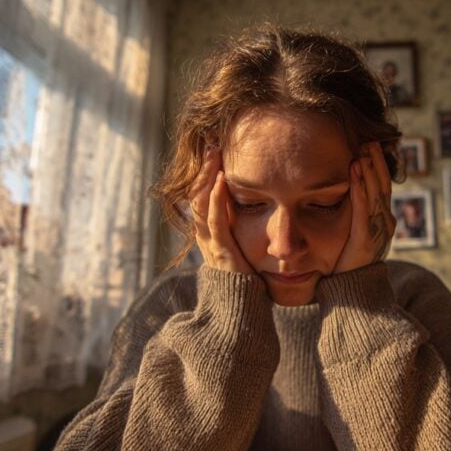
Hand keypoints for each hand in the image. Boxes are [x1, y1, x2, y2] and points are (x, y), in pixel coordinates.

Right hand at [189, 149, 252, 272]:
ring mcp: (209, 242)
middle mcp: (204, 234)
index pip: (201, 194)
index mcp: (208, 231)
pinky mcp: (220, 251)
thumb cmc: (246, 278)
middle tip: (212, 142)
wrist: (240, 308)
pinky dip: (216, 198)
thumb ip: (241, 227)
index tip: (215, 149)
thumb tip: (255, 204)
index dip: (205, 171)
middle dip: (203, 167)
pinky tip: (221, 180)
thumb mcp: (241, 245)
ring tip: (214, 152)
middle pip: (196, 192)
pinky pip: (214, 221)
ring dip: (207, 175)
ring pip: (200, 202)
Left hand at [333, 142, 395, 273]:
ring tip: (362, 151)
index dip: (379, 166)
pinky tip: (354, 171)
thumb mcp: (356, 232)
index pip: (383, 186)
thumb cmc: (351, 261)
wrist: (353, 291)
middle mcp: (385, 222)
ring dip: (369, 169)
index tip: (371, 146)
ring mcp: (377, 230)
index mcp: (384, 219)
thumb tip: (349, 194)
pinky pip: (362, 207)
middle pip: (383, 185)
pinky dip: (359, 187)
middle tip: (369, 140)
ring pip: (375, 193)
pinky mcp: (364, 237)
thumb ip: (357, 214)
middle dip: (376, 162)